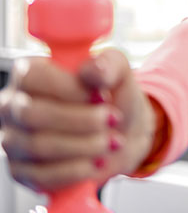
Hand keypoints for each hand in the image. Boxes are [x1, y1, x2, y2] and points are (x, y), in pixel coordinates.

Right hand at [0, 49, 156, 191]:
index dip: (69, 88)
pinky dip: (77, 170)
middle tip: (113, 119)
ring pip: (39, 146)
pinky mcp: (21, 171)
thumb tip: (95, 70)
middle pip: (33, 114)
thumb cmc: (113, 97)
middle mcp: (14, 106)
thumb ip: (109, 64)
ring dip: (84, 145)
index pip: (32, 78)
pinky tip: (97, 161)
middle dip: (82, 120)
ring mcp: (14, 140)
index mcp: (30, 73)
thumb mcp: (118, 72)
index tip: (101, 96)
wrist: (121, 132)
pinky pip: (42, 176)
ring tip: (112, 141)